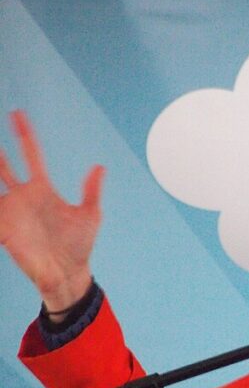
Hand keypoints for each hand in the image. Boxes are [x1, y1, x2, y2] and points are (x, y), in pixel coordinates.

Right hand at [0, 111, 103, 313]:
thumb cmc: (79, 245)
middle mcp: (23, 196)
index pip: (31, 154)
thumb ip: (90, 191)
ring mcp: (11, 212)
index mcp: (42, 189)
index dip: (24, 134)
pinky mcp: (3, 229)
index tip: (17, 114)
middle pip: (3, 167)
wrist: (68, 273)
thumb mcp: (89, 215)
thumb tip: (99, 167)